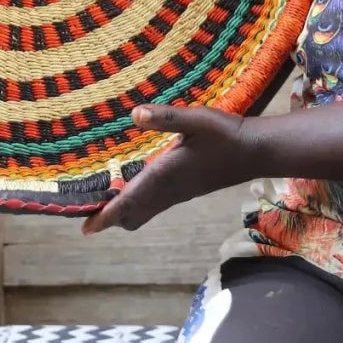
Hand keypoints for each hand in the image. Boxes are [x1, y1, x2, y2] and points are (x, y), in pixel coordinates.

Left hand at [83, 104, 261, 234]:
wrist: (254, 152)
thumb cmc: (225, 134)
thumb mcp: (196, 120)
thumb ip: (165, 117)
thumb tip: (134, 113)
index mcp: (165, 174)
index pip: (130, 200)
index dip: (108, 215)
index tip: (87, 229)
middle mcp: (169, 189)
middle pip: (133, 213)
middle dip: (111, 217)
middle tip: (87, 212)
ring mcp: (178, 193)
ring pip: (144, 212)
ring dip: (124, 212)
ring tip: (103, 203)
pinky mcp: (185, 191)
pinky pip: (154, 206)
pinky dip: (138, 204)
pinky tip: (132, 191)